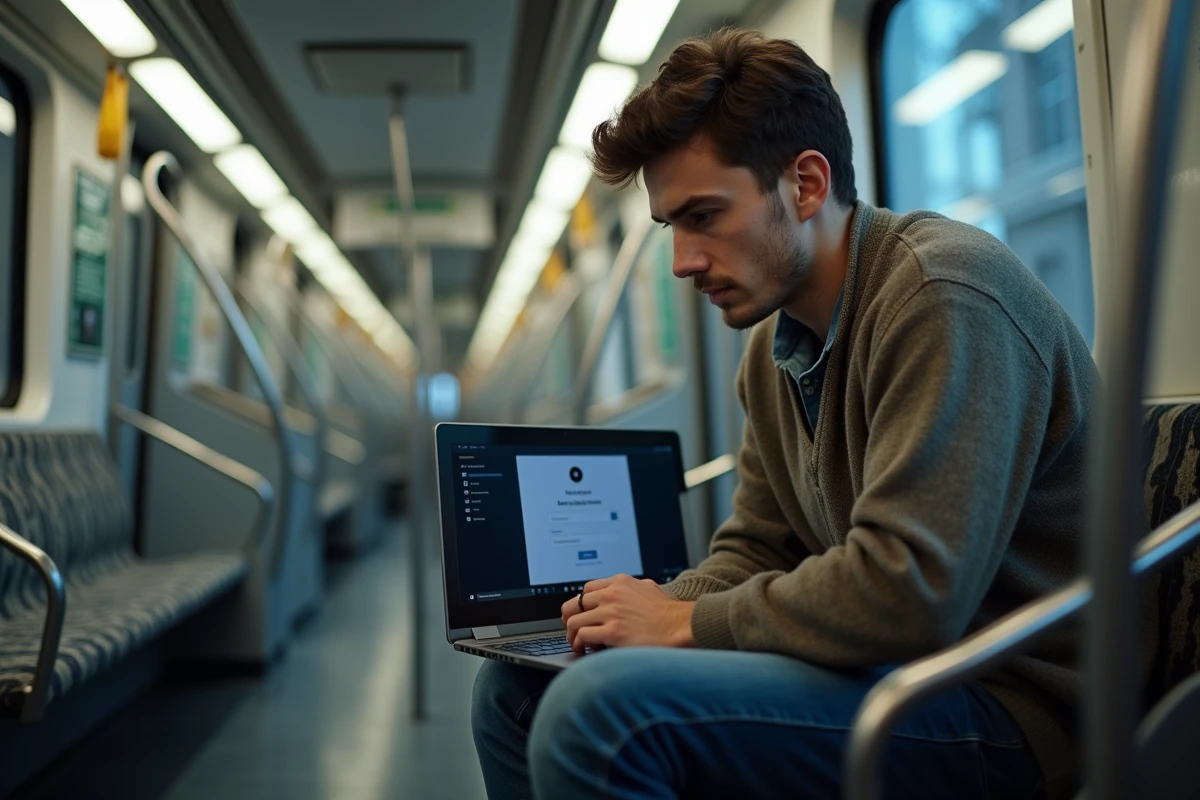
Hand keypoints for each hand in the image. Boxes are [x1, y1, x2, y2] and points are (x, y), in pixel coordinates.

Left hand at [559, 574, 695, 654]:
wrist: (681, 625)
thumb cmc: (670, 613)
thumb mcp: (650, 589)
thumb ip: (635, 588)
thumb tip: (632, 591)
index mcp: (620, 582)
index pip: (587, 589)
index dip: (581, 604)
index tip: (581, 614)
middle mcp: (612, 594)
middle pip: (575, 603)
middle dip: (569, 618)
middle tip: (571, 628)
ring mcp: (611, 612)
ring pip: (574, 620)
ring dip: (571, 634)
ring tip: (576, 643)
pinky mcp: (612, 631)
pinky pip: (582, 635)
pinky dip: (579, 644)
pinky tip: (582, 650)